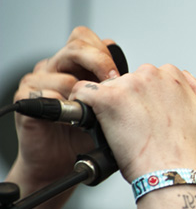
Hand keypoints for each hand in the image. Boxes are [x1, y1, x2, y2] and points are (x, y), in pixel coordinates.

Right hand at [12, 27, 119, 184]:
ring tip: (91, 109)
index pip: (94, 42)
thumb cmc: (91, 140)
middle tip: (112, 80)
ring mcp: (42, 79)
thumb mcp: (117, 112)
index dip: (108, 55)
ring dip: (80, 89)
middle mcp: (62, 67)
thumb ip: (129, 91)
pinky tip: (71, 117)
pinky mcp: (28, 96)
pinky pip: (43, 90)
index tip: (123, 74)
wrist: (63, 166)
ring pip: (62, 69)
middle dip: (98, 61)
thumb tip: (154, 80)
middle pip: (78, 44)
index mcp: (83, 67)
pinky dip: (59, 102)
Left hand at [70, 64, 195, 182]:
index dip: (145, 98)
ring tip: (117, 130)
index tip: (145, 116)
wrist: (170, 170)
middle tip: (131, 126)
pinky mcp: (106, 98)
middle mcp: (150, 74)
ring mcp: (128, 85)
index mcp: (172, 76)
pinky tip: (90, 119)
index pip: (149, 78)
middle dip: (126, 101)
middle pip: (127, 81)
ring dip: (107, 105)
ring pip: (106, 88)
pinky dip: (82, 105)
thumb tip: (186, 78)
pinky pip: (82, 92)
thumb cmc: (186, 151)